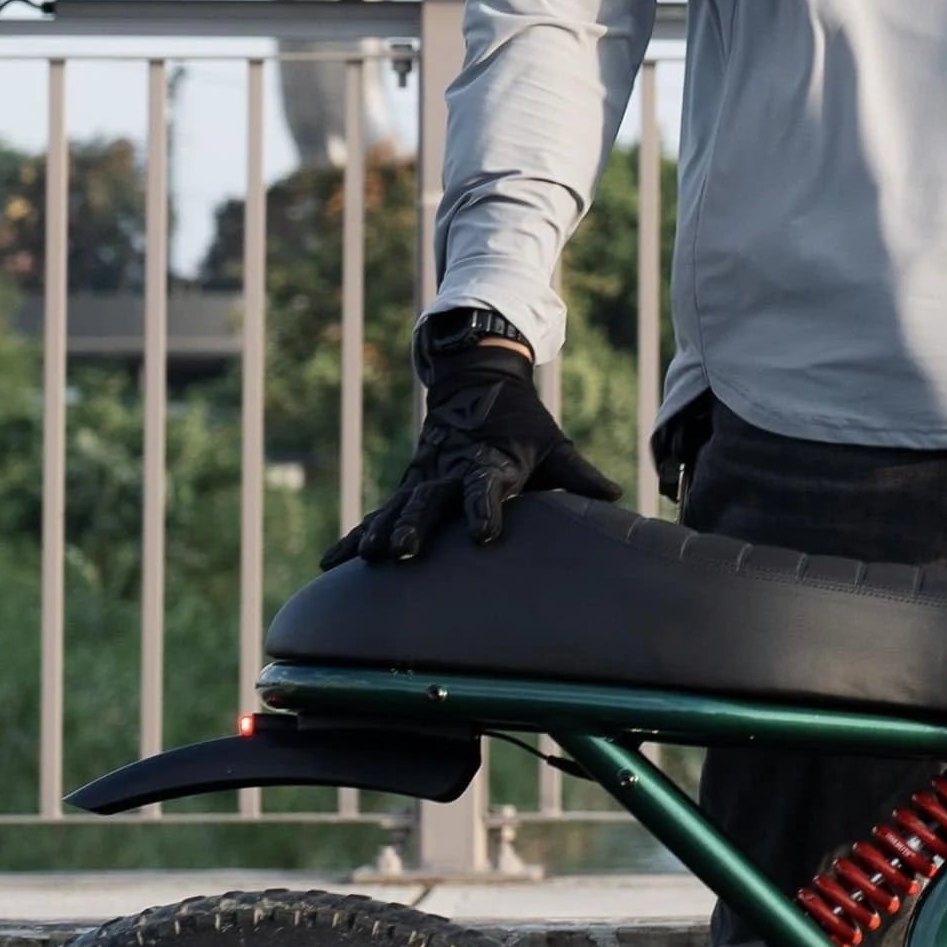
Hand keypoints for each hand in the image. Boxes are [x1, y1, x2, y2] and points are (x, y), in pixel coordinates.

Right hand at [327, 306, 619, 564]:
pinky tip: (331, 564)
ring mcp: (423, 477)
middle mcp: (450, 471)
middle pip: (429, 500)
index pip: (485, 489)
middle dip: (414, 526)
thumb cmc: (521, 423)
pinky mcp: (407, 484)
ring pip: (396, 507)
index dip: (486, 511)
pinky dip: (355, 536)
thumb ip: (578, 475)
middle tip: (401, 553)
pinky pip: (378, 513)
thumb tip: (615, 496)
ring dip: (379, 533)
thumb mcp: (552, 444)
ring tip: (364, 561)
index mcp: (488, 463)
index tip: (485, 536)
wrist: (476, 383)